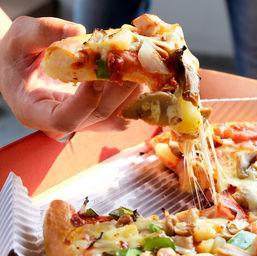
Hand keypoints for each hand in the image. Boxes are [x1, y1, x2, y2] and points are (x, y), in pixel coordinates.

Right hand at [0, 16, 142, 139]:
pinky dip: (132, 92)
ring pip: (117, 115)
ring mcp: (82, 119)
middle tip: (130, 60)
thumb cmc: (17, 54)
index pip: (64, 120)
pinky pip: (121, 109)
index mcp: (35, 111)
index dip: (86, 101)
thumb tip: (78, 31)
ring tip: (137, 62)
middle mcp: (62, 121)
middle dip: (119, 88)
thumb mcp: (19, 37)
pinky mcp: (97, 111)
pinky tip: (136, 69)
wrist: (26, 63)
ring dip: (132, 90)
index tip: (98, 75)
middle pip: (99, 116)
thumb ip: (43, 32)